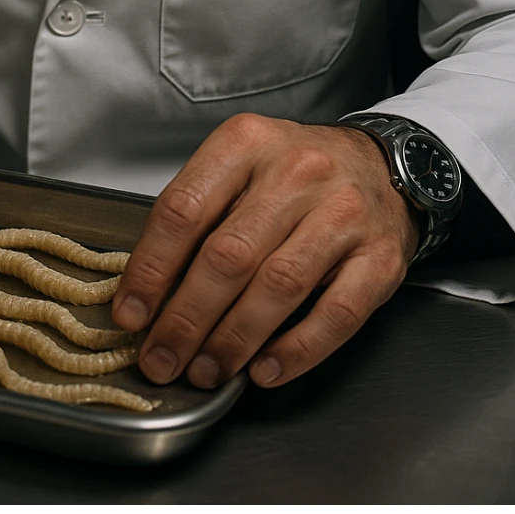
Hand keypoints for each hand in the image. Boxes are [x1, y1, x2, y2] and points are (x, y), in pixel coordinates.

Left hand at [111, 113, 419, 390]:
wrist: (383, 167)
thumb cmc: (297, 174)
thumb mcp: (240, 167)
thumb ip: (198, 215)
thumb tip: (149, 289)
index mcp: (247, 143)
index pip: (184, 209)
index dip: (150, 269)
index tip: (131, 313)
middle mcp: (297, 172)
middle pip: (228, 255)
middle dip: (186, 318)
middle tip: (161, 357)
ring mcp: (343, 213)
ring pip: (278, 287)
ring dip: (233, 340)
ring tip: (205, 369)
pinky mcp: (381, 257)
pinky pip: (336, 314)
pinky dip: (296, 350)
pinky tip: (265, 370)